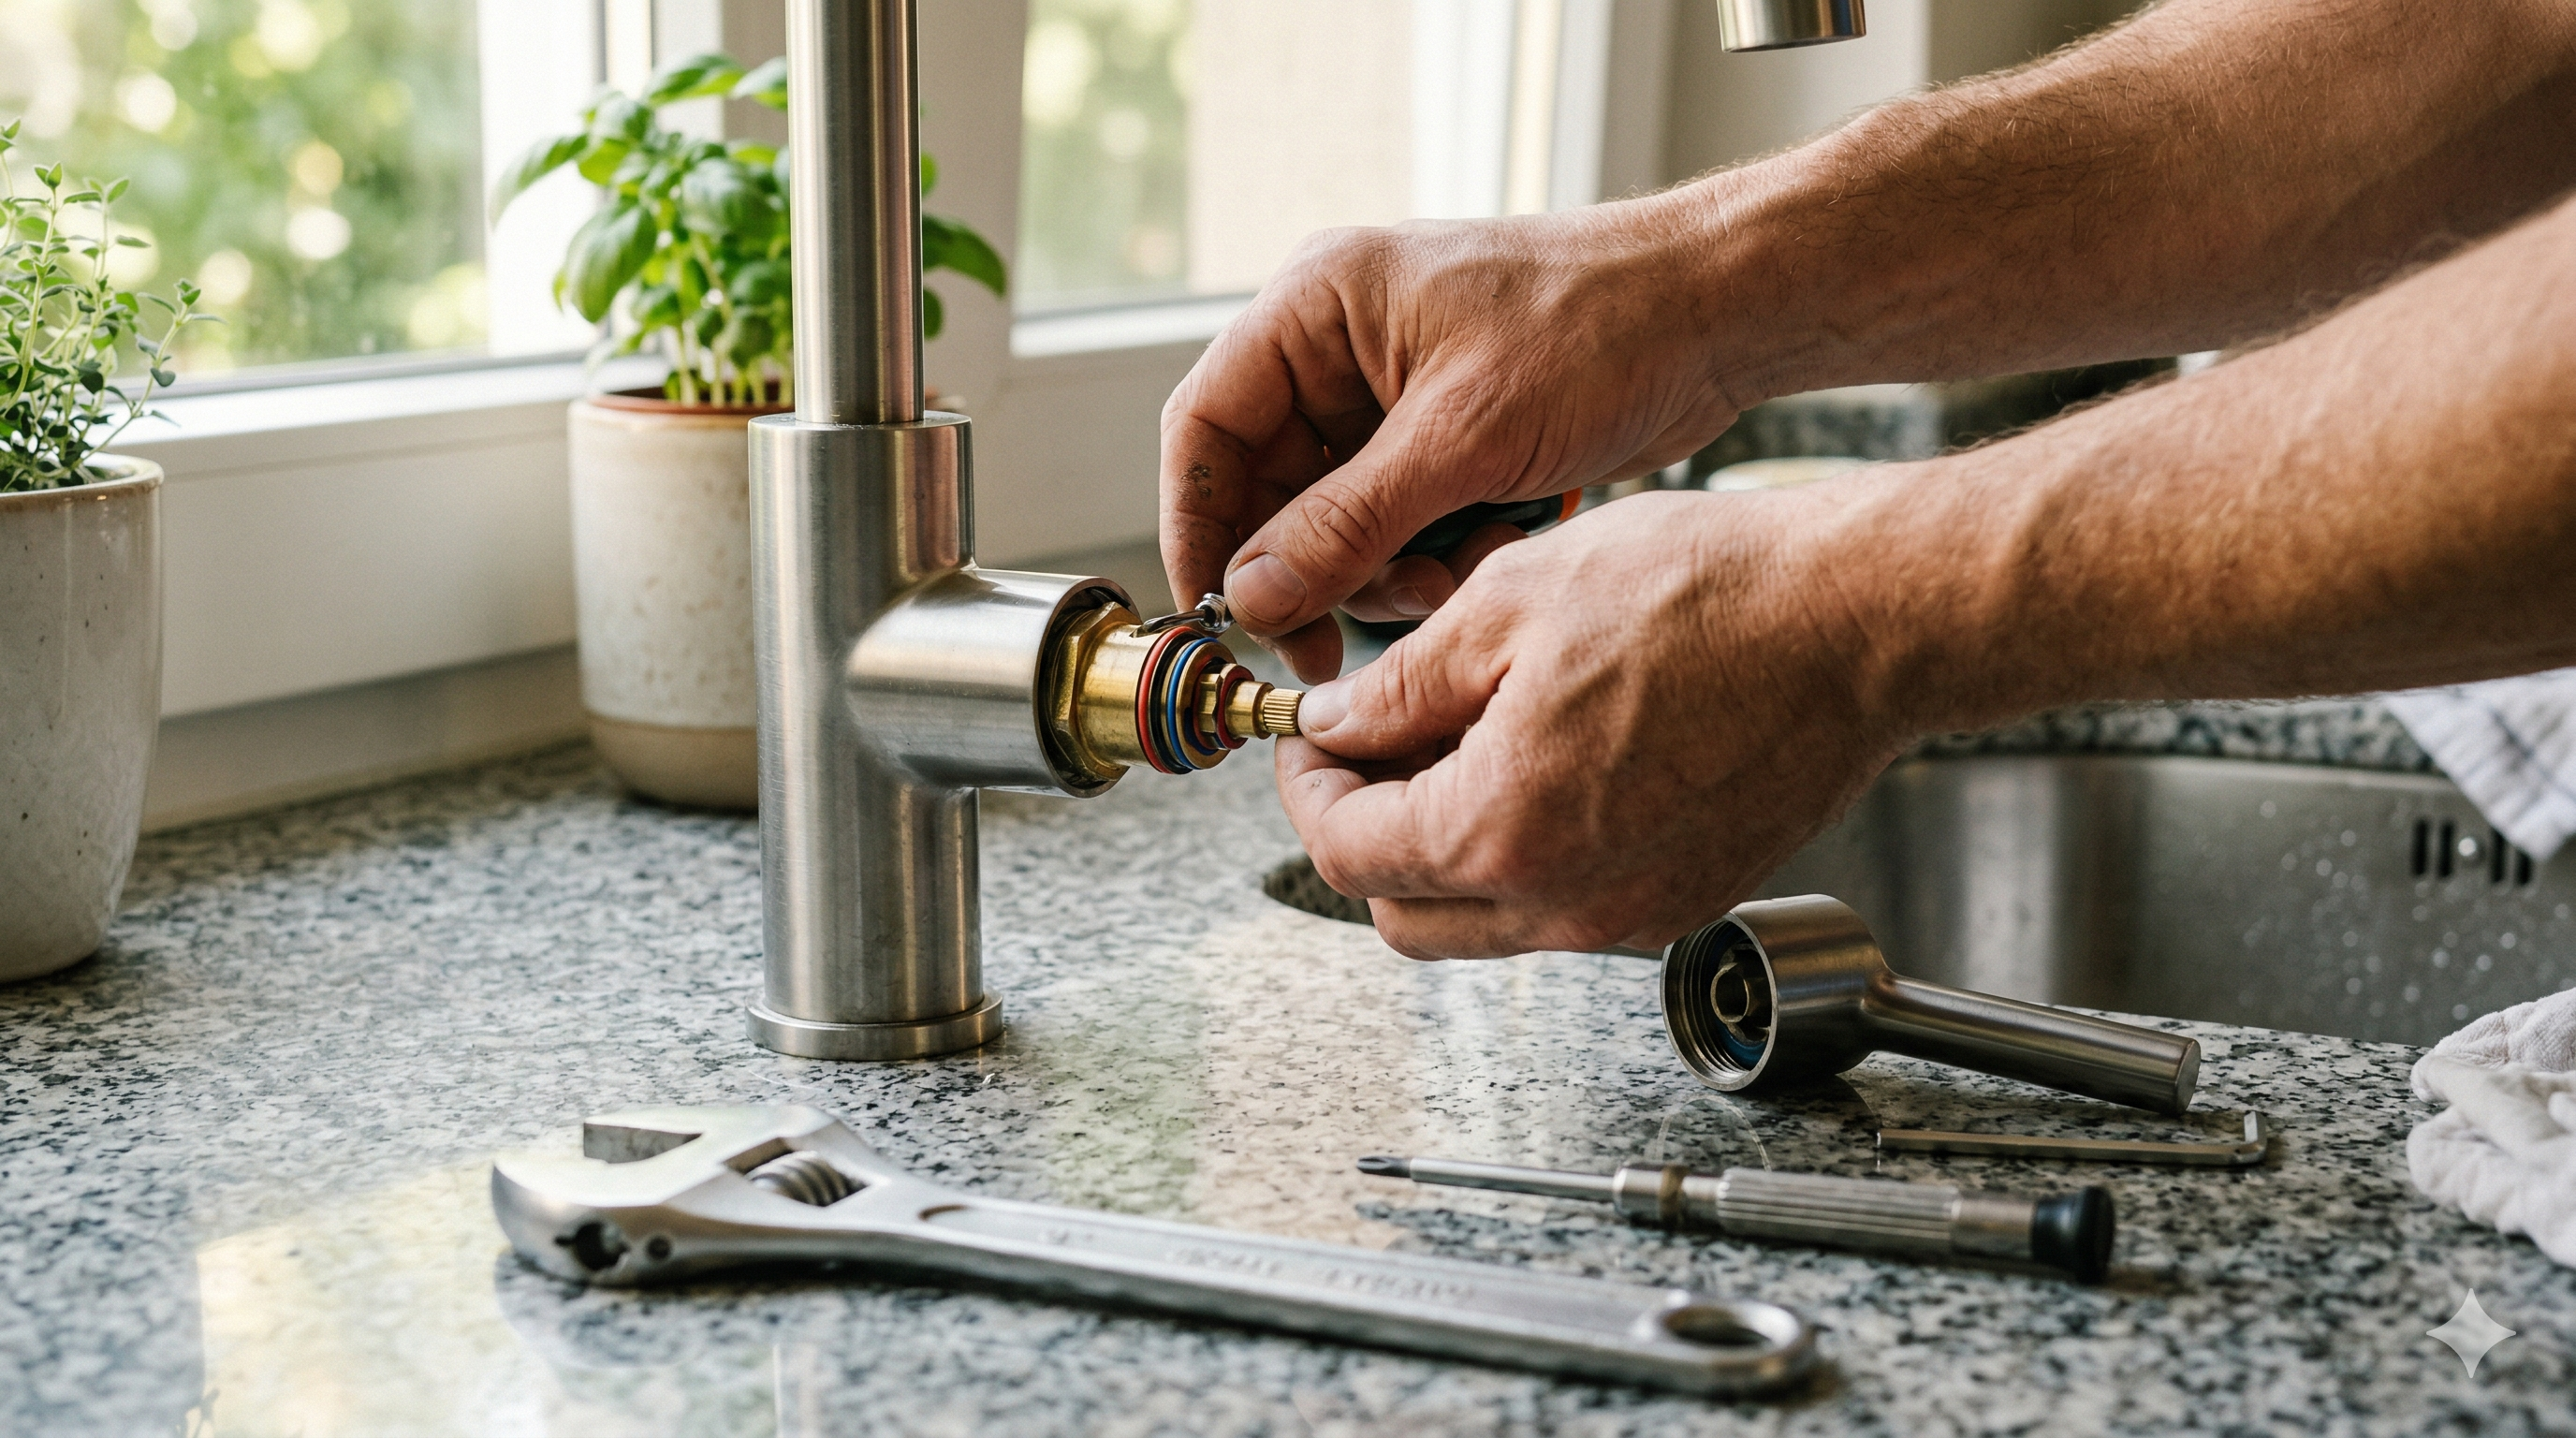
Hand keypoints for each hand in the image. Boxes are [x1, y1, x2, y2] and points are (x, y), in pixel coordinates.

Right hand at [1160, 199, 1750, 682]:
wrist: (1716, 316)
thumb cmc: (1597, 329)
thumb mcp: (1459, 439)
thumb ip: (1344, 524)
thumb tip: (1252, 595)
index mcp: (1317, 307)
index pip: (1207, 425)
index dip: (1199, 524)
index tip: (1216, 612)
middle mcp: (1340, 346)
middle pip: (1268, 487)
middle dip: (1311, 569)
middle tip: (1329, 647)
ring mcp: (1392, 395)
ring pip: (1335, 521)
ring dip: (1384, 570)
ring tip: (1453, 576)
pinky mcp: (1444, 438)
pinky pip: (1398, 523)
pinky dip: (1434, 553)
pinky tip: (1493, 546)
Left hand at [1275, 487, 1915, 957]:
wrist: (1861, 619)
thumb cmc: (1711, 594)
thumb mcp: (1507, 605)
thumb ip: (1400, 687)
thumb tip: (1338, 727)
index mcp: (1502, 833)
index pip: (1346, 852)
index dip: (1307, 788)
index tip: (1309, 740)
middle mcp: (1566, 903)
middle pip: (1402, 914)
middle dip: (1364, 833)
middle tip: (1366, 749)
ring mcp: (1633, 915)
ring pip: (1483, 922)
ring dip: (1443, 850)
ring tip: (1457, 744)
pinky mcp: (1685, 900)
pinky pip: (1564, 908)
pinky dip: (1524, 856)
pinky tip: (1539, 762)